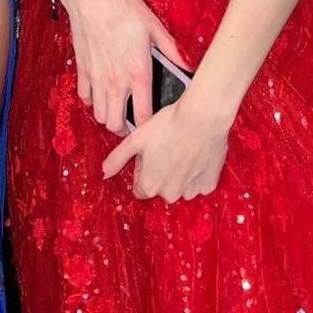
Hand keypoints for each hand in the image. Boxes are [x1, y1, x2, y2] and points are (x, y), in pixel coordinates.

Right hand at [57, 0, 178, 134]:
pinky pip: (85, 98)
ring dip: (108, 115)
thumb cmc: (122, 7)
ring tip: (118, 107)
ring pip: (99, 115)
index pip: (143, 116)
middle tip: (132, 120)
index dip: (148, 127)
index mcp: (138, 72)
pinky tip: (101, 91)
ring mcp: (97, 77)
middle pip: (116, 124)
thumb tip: (188, 64)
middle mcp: (116, 80)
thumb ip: (171, 49)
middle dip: (124, 128)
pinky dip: (92, 100)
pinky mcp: (82, 70)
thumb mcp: (153, 25)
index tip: (152, 125)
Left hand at [101, 89, 228, 201]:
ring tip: (183, 150)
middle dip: (162, 174)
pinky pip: (199, 183)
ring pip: (181, 187)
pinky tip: (196, 155)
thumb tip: (103, 173)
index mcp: (150, 186)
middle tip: (167, 149)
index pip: (141, 189)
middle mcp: (170, 194)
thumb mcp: (135, 140)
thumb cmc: (168, 126)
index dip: (144, 170)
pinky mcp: (209, 185)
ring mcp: (191, 191)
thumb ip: (117, 159)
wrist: (202, 118)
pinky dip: (198, 173)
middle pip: (161, 189)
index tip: (151, 155)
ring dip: (180, 174)